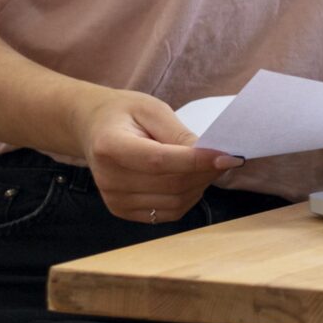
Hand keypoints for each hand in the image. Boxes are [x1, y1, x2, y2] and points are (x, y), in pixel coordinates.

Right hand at [70, 88, 242, 223]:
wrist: (93, 129)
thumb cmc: (125, 114)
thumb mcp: (152, 109)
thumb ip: (179, 133)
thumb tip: (210, 154)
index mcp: (110, 146)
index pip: (159, 161)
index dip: (196, 161)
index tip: (228, 156)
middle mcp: (108, 178)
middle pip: (171, 184)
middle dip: (206, 172)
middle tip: (227, 157)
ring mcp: (113, 199)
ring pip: (175, 202)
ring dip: (200, 185)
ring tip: (209, 166)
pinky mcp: (122, 211)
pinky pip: (167, 213)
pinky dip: (188, 198)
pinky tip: (192, 180)